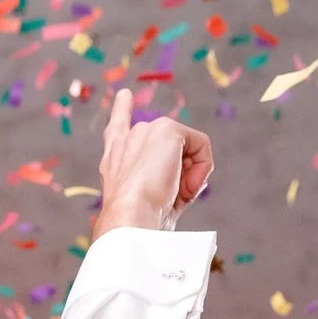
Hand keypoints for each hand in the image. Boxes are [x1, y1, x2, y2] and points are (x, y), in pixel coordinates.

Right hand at [90, 90, 213, 240]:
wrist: (131, 219)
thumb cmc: (140, 222)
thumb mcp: (149, 204)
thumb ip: (166, 185)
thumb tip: (194, 177)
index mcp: (115, 160)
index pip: (119, 130)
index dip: (122, 112)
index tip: (124, 96)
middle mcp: (128, 141)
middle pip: (172, 149)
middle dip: (182, 174)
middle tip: (172, 199)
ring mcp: (146, 130)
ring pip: (189, 150)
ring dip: (191, 175)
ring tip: (175, 194)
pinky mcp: (166, 129)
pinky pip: (202, 146)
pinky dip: (202, 169)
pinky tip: (186, 185)